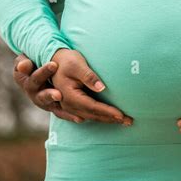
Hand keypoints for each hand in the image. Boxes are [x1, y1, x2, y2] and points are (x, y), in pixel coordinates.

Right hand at [14, 50, 133, 124]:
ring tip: (121, 121)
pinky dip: (96, 117)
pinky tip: (103, 120)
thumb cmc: (67, 60)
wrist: (51, 59)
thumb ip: (89, 76)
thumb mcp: (78, 65)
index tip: (122, 115)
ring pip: (89, 116)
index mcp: (70, 96)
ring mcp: (67, 105)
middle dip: (111, 119)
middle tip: (129, 121)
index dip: (108, 112)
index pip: (93, 107)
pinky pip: (84, 114)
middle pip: (93, 115)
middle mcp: (68, 104)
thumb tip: (102, 88)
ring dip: (106, 119)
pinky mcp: (69, 103)